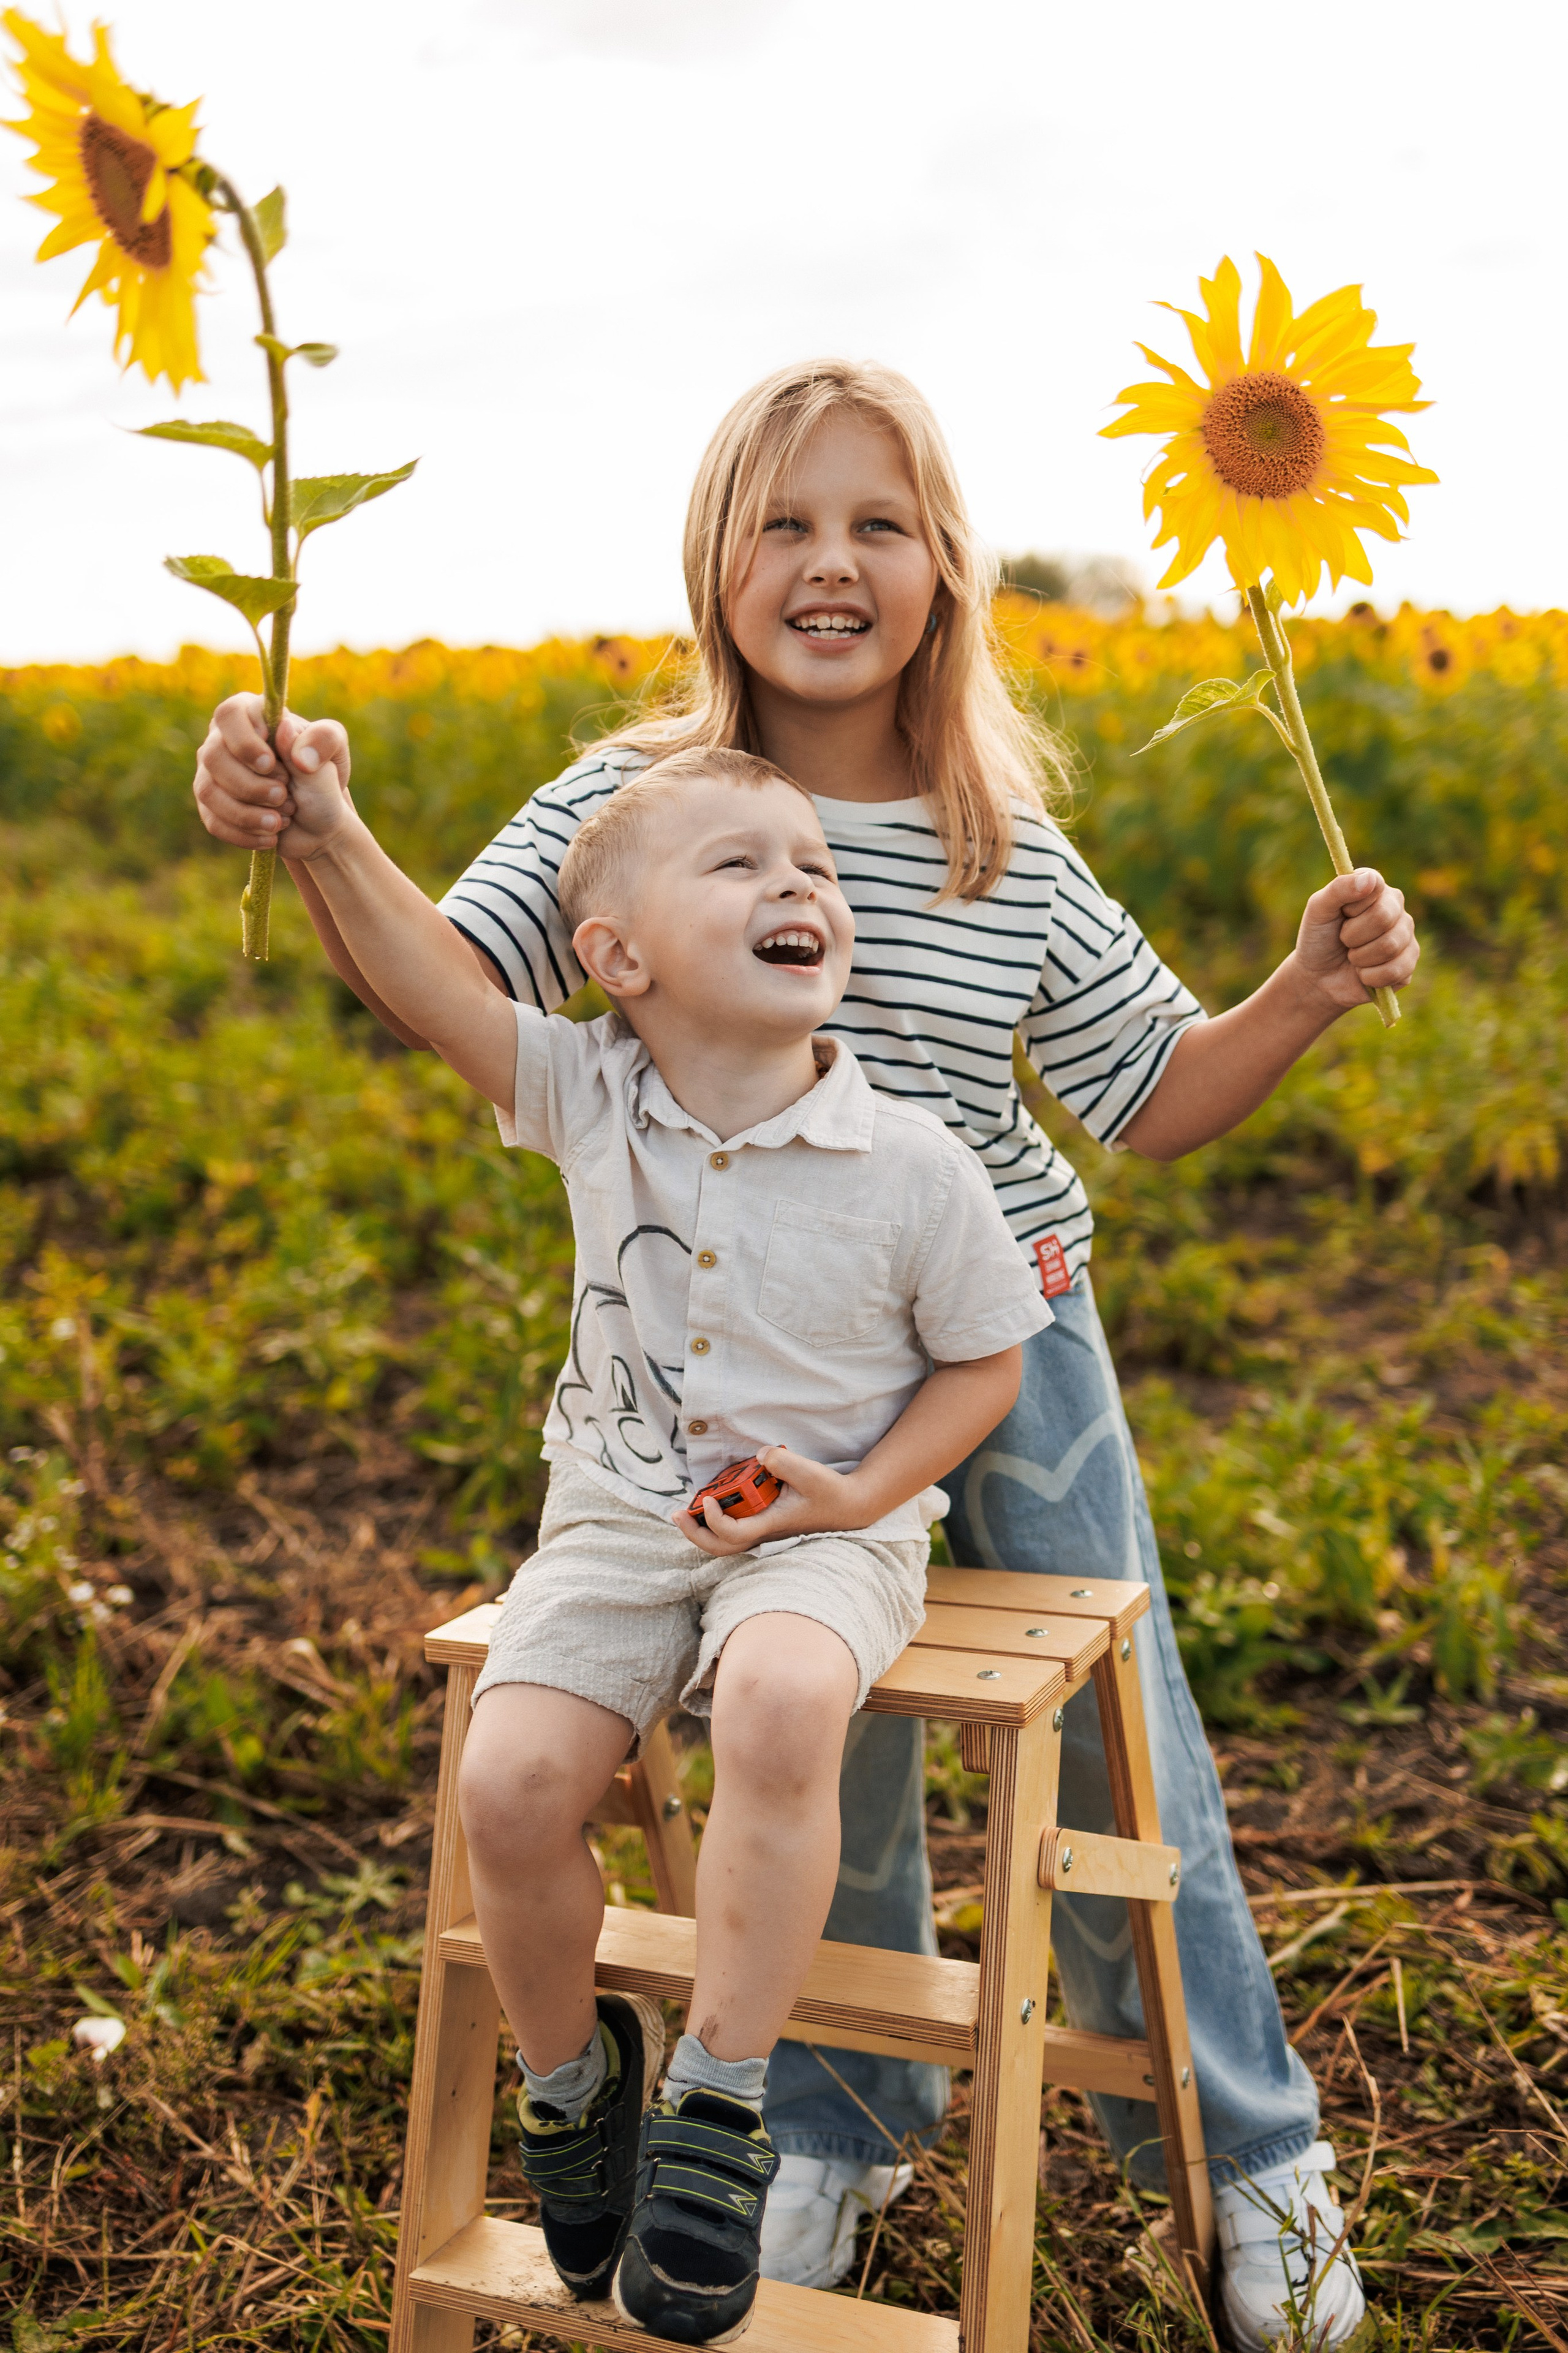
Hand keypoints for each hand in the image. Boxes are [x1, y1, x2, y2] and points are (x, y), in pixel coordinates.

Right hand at [193, 694, 351, 855]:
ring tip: (279, 821)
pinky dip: (243, 833)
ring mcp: (212, 773)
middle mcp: (223, 740)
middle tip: (283, 795)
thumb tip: (287, 735)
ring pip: (208, 791)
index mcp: (251, 714)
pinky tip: (270, 837)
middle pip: (213, 756)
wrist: (317, 820)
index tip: (270, 763)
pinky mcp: (212, 805)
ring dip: (246, 812)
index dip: (245, 741)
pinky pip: (213, 820)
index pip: (230, 715)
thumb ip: (322, 738)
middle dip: (250, 783)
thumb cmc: (321, 776)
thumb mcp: (335, 751)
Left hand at [671, 1446, 865, 1555]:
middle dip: (695, 1534)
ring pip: (725, 1541)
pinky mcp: (766, 1523)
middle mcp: (764, 1532)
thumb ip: (782, 1462)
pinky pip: (734, 1528)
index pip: (734, 1534)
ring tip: (685, 1510)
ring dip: (703, 1528)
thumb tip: (758, 1455)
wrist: (850, 1506)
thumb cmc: (830, 1492)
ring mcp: (764, 1530)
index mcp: (771, 1524)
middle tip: (676, 1514)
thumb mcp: (809, 1473)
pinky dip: (717, 1519)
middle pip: (721, 1547)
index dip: (714, 1520)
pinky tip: (711, 1500)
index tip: (706, 1499)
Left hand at [1293, 868, 1419, 1013]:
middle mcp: (1396, 909)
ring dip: (1360, 958)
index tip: (1342, 914)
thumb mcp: (1318, 909)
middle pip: (1383, 917)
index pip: (1374, 886)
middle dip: (1352, 935)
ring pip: (1390, 946)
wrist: (1318, 979)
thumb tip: (1369, 879)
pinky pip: (1396, 970)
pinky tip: (1363, 974)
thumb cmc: (1319, 939)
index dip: (1352, 906)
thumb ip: (1339, 889)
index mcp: (1376, 889)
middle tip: (1344, 940)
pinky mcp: (1408, 965)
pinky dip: (1370, 977)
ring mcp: (1406, 937)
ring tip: (1353, 957)